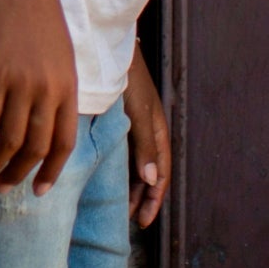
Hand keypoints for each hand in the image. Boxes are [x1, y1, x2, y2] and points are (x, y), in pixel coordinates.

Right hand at [0, 0, 79, 193]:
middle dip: (18, 174)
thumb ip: (56, 85)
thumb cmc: (37, 10)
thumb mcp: (59, 53)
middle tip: (1, 187)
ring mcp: (22, 85)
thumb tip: (44, 116)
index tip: (39, 190)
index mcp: (68, 87)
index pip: (64, 143)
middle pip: (35, 148)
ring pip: (9, 140)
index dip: (51, 171)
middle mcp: (49, 92)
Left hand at [123, 44, 170, 227]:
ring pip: (137, 163)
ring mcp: (136, 124)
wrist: (111, 46)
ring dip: (131, 184)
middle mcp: (149, 131)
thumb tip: (152, 181)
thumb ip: (144, 145)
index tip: (141, 221)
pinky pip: (126, 150)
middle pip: (149, 173)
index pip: (160, 175)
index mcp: (158, 133)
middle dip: (142, 197)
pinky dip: (122, 167)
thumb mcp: (139, 113)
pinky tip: (109, 175)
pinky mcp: (122, 117)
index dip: (153, 199)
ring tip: (120, 204)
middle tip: (129, 218)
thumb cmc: (128, 78)